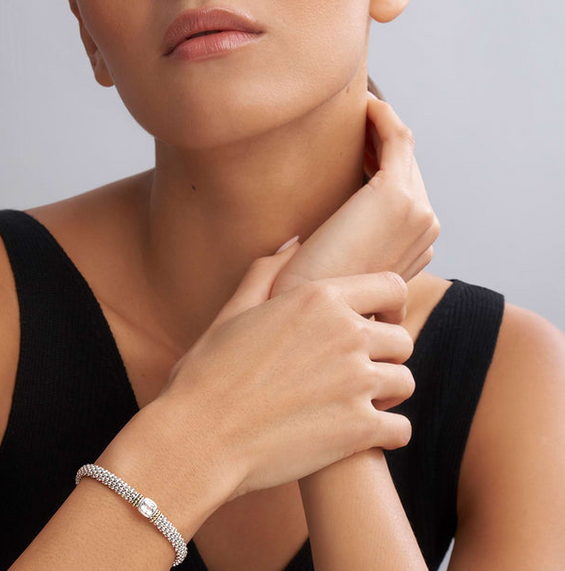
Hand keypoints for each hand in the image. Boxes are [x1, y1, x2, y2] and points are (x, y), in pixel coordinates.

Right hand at [153, 245, 414, 504]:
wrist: (198, 438)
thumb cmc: (206, 376)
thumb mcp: (231, 314)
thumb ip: (266, 273)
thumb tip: (295, 241)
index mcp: (318, 298)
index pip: (391, 288)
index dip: (390, 308)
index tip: (377, 326)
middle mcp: (346, 334)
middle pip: (402, 340)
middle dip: (385, 357)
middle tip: (358, 376)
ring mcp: (356, 382)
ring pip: (404, 383)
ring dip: (385, 396)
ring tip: (355, 407)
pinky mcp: (359, 429)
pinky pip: (401, 429)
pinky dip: (385, 435)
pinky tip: (360, 438)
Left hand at [271, 92, 439, 302]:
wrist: (300, 309)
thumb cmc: (307, 296)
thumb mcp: (331, 274)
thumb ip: (340, 254)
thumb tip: (317, 238)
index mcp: (414, 253)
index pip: (405, 196)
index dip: (380, 166)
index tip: (352, 149)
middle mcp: (425, 233)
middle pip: (407, 170)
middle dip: (380, 144)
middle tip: (349, 123)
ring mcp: (418, 215)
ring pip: (403, 153)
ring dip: (379, 128)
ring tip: (350, 113)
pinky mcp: (398, 197)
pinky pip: (398, 138)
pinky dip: (382, 117)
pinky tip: (360, 106)